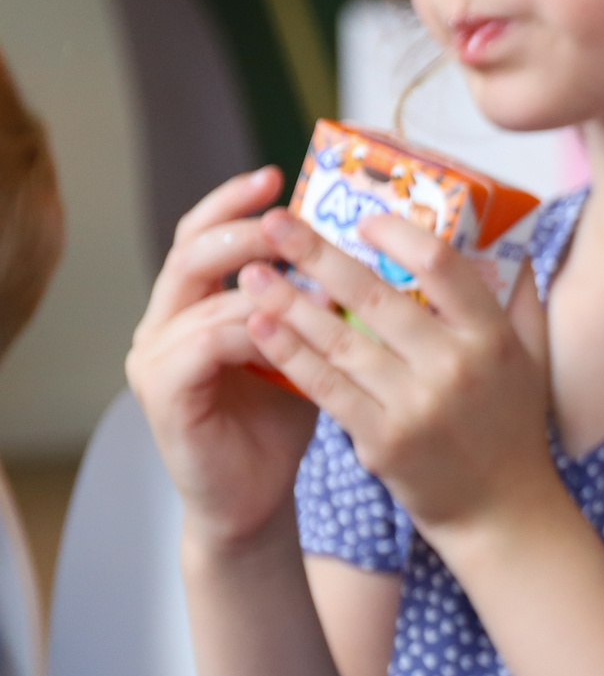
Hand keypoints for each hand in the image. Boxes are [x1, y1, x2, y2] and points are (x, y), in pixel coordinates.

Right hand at [127, 168, 320, 551]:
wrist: (253, 499)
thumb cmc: (281, 422)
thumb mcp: (306, 348)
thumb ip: (315, 304)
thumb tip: (376, 254)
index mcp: (194, 304)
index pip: (204, 233)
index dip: (234, 202)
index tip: (278, 176)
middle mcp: (163, 322)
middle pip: (191, 250)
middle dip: (243, 227)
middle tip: (289, 215)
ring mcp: (154, 357)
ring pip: (203, 297)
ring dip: (262, 285)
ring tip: (315, 278)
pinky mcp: (163, 393)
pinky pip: (205, 346)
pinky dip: (248, 332)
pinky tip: (287, 328)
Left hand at [239, 207, 556, 542]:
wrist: (502, 512)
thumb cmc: (511, 428)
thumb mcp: (533, 362)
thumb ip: (523, 303)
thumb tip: (512, 242)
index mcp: (492, 337)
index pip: (443, 266)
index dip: (398, 235)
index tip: (362, 219)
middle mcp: (457, 366)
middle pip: (378, 296)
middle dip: (319, 255)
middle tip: (277, 223)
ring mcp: (418, 406)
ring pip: (341, 341)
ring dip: (289, 302)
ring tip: (254, 272)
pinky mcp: (384, 440)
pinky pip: (326, 387)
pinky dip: (289, 354)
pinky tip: (260, 327)